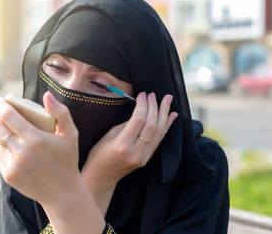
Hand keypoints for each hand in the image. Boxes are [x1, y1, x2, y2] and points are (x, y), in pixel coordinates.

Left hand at [0, 91, 79, 205]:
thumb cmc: (67, 159)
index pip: (8, 116)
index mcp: (35, 139)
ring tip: (0, 124)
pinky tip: (6, 141)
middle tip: (0, 112)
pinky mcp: (8, 175)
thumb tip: (46, 95)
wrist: (62, 193)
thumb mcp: (70, 134)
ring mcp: (13, 165)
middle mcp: (21, 152)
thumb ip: (61, 112)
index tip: (0, 100)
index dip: (1, 105)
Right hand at [81, 92, 177, 212]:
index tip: (142, 95)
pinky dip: (166, 126)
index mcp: (122, 145)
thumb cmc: (99, 154)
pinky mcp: (147, 159)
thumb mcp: (109, 135)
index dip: (143, 105)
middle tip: (154, 94)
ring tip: (168, 99)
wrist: (101, 176)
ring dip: (164, 114)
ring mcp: (143, 157)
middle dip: (154, 107)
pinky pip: (159, 140)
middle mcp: (136, 152)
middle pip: (151, 125)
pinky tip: (171, 116)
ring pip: (158, 132)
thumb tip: (141, 111)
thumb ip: (126, 124)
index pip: (138, 120)